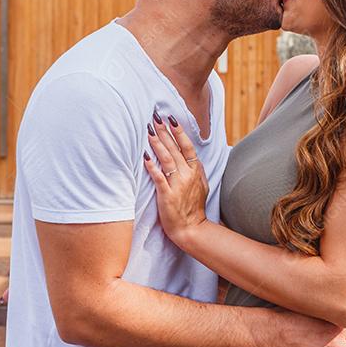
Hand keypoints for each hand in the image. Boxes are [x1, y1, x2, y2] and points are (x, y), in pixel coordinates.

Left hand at [143, 109, 208, 247]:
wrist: (191, 229)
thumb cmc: (193, 207)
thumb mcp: (201, 185)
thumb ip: (195, 169)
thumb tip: (190, 155)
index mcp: (196, 171)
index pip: (187, 146)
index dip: (179, 132)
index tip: (171, 119)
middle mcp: (188, 175)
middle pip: (175, 149)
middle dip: (164, 132)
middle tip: (155, 118)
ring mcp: (178, 185)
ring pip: (167, 159)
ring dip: (157, 144)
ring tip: (149, 131)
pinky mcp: (167, 195)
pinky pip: (158, 178)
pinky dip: (151, 167)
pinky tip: (144, 157)